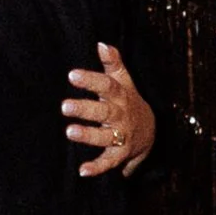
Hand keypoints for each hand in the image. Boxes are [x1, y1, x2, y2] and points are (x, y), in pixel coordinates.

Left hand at [63, 40, 155, 176]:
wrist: (151, 132)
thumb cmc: (129, 102)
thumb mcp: (125, 82)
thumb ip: (113, 64)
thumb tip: (102, 43)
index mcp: (120, 96)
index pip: (107, 85)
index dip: (91, 80)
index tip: (72, 75)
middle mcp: (121, 116)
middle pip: (104, 111)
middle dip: (85, 109)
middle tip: (64, 106)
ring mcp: (121, 136)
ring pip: (105, 136)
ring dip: (88, 135)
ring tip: (70, 132)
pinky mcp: (120, 154)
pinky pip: (109, 162)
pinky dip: (97, 167)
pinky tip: (82, 170)